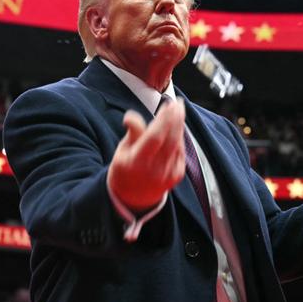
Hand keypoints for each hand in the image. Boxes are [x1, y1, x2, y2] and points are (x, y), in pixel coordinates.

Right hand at [107, 98, 185, 213]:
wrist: (134, 197)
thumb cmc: (125, 169)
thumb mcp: (121, 151)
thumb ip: (132, 134)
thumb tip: (131, 116)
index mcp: (137, 163)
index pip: (155, 138)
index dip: (163, 120)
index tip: (168, 105)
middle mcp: (155, 170)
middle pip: (170, 140)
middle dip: (176, 119)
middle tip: (178, 103)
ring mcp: (168, 174)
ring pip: (177, 144)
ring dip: (180, 126)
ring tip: (179, 110)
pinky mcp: (177, 175)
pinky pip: (181, 152)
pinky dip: (180, 137)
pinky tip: (178, 126)